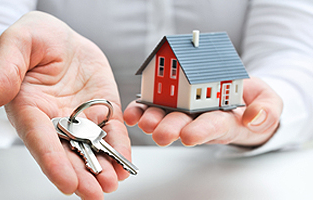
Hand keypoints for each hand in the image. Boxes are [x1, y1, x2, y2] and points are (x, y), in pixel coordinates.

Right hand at [0, 11, 130, 198]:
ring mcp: (80, 117)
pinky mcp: (101, 110)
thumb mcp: (16, 45)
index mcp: (30, 108)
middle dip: (81, 175)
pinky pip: (111, 131)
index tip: (66, 183)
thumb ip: (5, 70)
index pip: (40, 139)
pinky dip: (118, 147)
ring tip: (113, 183)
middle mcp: (55, 119)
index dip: (52, 161)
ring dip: (102, 168)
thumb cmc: (35, 39)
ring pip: (90, 148)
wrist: (61, 38)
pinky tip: (124, 164)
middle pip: (67, 152)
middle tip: (95, 193)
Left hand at [124, 77, 282, 146]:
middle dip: (172, 129)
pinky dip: (142, 109)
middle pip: (185, 125)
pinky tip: (133, 113)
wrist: (238, 95)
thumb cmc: (251, 101)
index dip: (202, 131)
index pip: (214, 127)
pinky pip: (155, 105)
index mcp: (224, 120)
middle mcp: (201, 118)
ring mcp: (185, 110)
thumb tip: (254, 117)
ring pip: (167, 117)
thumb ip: (266, 110)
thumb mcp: (269, 103)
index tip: (190, 136)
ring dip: (153, 120)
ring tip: (144, 122)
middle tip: (160, 134)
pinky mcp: (172, 101)